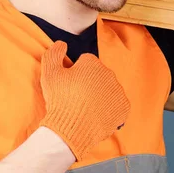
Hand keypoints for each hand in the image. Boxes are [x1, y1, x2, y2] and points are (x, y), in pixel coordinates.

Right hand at [39, 41, 130, 160]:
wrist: (72, 129)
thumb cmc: (60, 100)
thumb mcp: (49, 73)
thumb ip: (54, 53)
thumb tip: (62, 44)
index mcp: (93, 62)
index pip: (84, 62)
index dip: (74, 73)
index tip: (68, 85)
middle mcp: (109, 73)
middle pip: (97, 75)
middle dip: (88, 83)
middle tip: (75, 98)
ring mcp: (118, 91)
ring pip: (108, 89)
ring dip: (99, 95)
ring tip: (85, 109)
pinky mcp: (124, 108)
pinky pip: (116, 104)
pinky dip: (109, 109)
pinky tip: (96, 115)